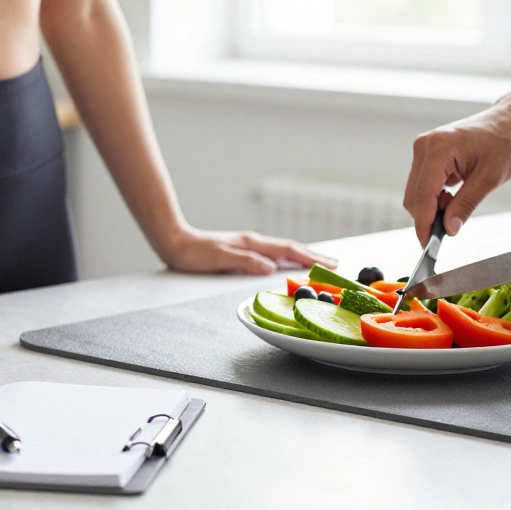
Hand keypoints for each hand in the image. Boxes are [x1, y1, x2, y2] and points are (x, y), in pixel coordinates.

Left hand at [157, 226, 334, 274]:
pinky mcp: (242, 250)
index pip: (288, 250)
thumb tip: (269, 267)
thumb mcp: (220, 259)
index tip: (329, 264)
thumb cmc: (194, 253)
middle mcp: (253, 242)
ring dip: (302, 256)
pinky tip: (287, 263)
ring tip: (319, 262)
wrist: (175, 242)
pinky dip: (287, 258)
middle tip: (335, 263)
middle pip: (290, 247)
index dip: (310, 257)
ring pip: (283, 250)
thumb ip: (245, 262)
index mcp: (252, 243)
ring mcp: (249, 245)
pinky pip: (273, 254)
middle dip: (313, 255)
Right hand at [404, 107, 510, 244]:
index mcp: (439, 149)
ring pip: (415, 191)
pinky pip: (421, 183)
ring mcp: (423, 149)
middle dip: (429, 216)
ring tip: (457, 204)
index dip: (424, 224)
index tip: (427, 246)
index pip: (422, 195)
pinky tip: (452, 195)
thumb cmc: (504, 143)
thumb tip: (449, 229)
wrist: (509, 122)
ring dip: (432, 207)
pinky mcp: (426, 153)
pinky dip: (433, 197)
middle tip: (451, 226)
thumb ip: (466, 204)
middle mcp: (424, 146)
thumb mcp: (490, 178)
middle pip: (413, 196)